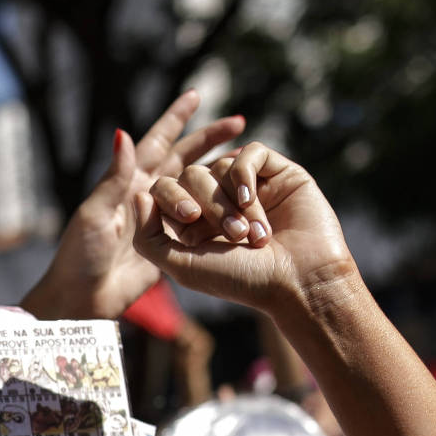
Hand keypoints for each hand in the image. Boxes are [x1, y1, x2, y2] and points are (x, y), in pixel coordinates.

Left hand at [24, 91, 244, 320]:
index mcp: (127, 183)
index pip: (156, 142)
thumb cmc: (80, 256)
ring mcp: (160, 219)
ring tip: (247, 158)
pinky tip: (241, 199)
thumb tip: (123, 132)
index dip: (175, 119)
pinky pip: (200, 219)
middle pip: (183, 158)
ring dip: (220, 172)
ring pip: (196, 186)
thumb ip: (114, 177)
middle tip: (240, 123)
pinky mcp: (170, 243)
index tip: (195, 95)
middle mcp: (146, 195)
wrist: (82, 299)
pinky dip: (219, 206)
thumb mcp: (95, 214)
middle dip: (210, 138)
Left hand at [137, 143, 356, 317]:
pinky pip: (251, 153)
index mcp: (192, 223)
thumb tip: (137, 195)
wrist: (298, 282)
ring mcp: (248, 185)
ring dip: (232, 200)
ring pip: (220, 165)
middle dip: (209, 205)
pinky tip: (252, 199)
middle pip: (192, 175)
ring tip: (251, 233)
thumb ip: (147, 236)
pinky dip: (246, 173)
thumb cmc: (240, 280)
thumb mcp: (181, 265)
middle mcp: (218, 201)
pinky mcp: (277, 173)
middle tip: (232, 235)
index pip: (164, 189)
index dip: (172, 199)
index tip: (190, 221)